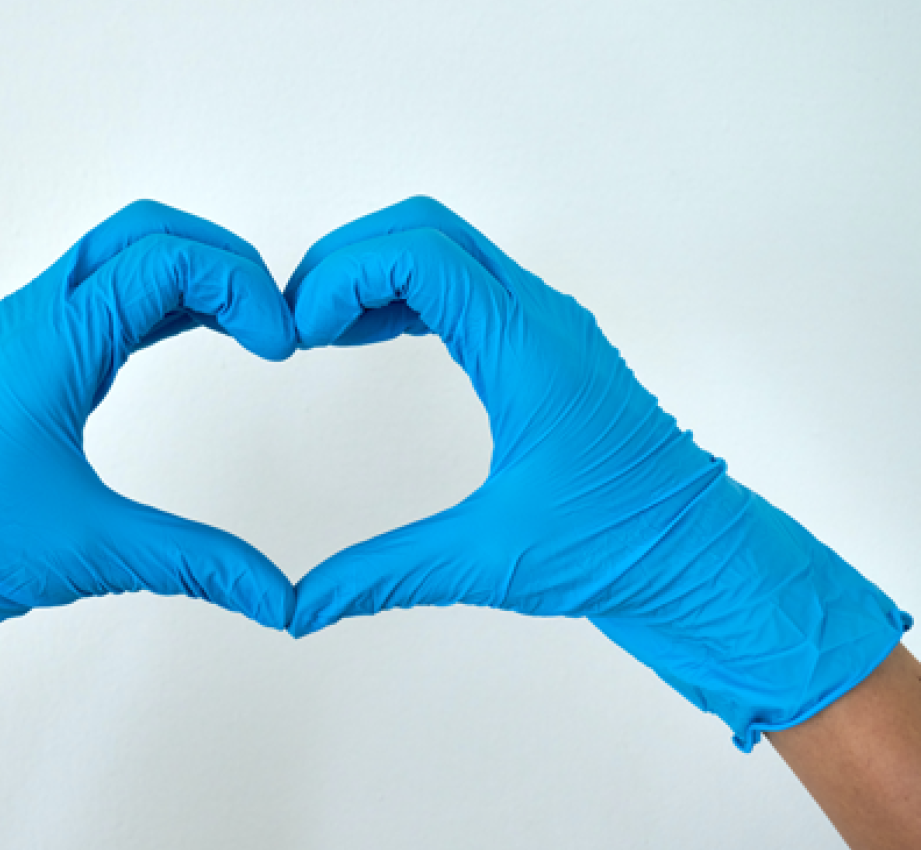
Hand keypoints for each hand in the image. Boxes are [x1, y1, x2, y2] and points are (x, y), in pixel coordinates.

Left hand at [0, 200, 296, 765]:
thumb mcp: (92, 550)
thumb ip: (197, 564)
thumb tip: (277, 596)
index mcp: (51, 341)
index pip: (166, 261)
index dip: (241, 287)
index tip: (281, 344)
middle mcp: (32, 318)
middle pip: (143, 231)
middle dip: (221, 258)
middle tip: (272, 314)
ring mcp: (19, 333)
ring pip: (117, 256)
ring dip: (187, 273)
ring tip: (246, 323)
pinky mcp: (14, 359)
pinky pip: (95, 295)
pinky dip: (153, 300)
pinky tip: (189, 333)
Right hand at [285, 196, 908, 748]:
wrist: (703, 559)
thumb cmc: (621, 550)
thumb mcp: (488, 561)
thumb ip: (382, 575)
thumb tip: (300, 606)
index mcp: (528, 350)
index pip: (421, 254)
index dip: (342, 276)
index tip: (298, 333)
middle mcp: (539, 318)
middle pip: (425, 227)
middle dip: (347, 258)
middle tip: (295, 319)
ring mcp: (546, 325)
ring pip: (445, 247)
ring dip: (374, 272)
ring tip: (317, 328)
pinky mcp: (545, 346)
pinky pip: (463, 285)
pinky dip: (404, 295)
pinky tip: (366, 337)